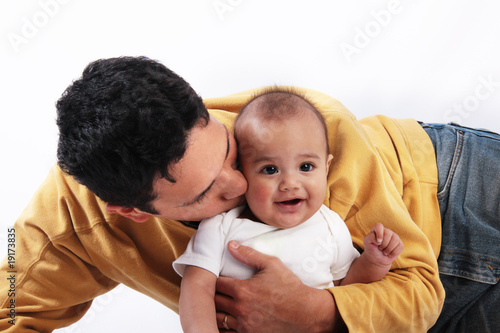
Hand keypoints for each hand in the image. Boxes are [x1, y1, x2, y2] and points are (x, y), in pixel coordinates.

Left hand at [215, 241, 341, 332]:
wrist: (306, 313)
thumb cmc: (290, 287)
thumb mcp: (272, 265)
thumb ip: (249, 255)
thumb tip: (230, 245)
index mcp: (243, 290)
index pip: (216, 284)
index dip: (214, 279)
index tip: (216, 277)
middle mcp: (240, 309)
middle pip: (213, 301)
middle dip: (212, 294)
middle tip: (215, 290)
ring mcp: (244, 325)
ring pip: (217, 318)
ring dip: (216, 311)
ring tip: (218, 304)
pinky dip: (223, 326)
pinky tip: (227, 318)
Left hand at [363, 223, 403, 266]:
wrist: (377, 259)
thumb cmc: (371, 249)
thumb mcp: (367, 242)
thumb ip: (370, 237)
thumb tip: (380, 240)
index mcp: (378, 229)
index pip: (379, 226)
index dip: (379, 233)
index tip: (378, 242)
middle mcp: (387, 231)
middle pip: (388, 234)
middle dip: (383, 244)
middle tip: (380, 248)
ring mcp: (394, 237)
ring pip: (395, 240)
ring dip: (388, 249)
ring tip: (384, 252)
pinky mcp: (400, 243)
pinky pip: (400, 246)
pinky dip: (394, 253)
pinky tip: (390, 254)